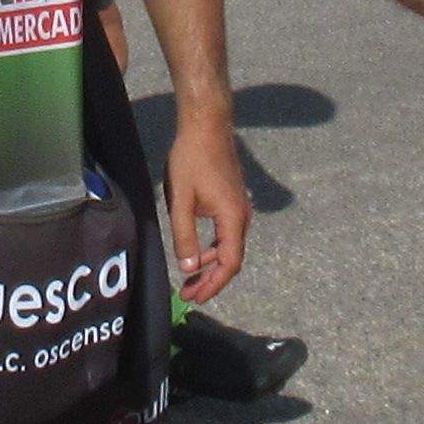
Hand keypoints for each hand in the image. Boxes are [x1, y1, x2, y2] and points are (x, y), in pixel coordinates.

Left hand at [164, 111, 250, 303]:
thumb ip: (185, 236)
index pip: (229, 263)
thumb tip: (189, 269)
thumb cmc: (191, 159)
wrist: (207, 126)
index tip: (195, 297)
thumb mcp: (181, 200)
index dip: (213, 284)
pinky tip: (196, 253)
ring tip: (189, 278)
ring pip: (229, 247)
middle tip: (187, 294)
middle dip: (210, 280)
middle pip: (231, 259)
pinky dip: (212, 248)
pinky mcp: (233, 202)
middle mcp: (242, 217)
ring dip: (210, 265)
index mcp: (233, 219)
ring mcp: (239, 209)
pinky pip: (226, 234)